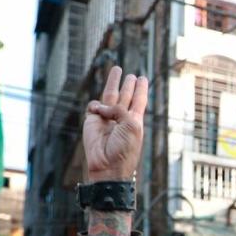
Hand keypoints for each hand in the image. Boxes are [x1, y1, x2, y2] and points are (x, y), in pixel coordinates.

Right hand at [83, 66, 148, 181]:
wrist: (107, 165)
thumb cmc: (124, 148)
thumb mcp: (131, 125)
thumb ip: (120, 109)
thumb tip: (102, 107)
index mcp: (135, 120)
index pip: (139, 100)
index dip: (141, 89)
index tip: (143, 78)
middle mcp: (121, 118)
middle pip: (126, 96)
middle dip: (128, 85)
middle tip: (132, 76)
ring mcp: (107, 119)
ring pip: (110, 96)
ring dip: (114, 83)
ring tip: (118, 69)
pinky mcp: (92, 122)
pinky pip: (94, 107)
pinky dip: (96, 106)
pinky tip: (99, 111)